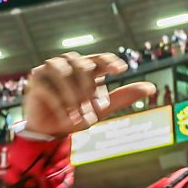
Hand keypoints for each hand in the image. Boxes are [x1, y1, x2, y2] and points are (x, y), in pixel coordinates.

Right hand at [23, 52, 156, 136]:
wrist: (52, 130)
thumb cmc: (77, 114)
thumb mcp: (102, 108)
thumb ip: (124, 96)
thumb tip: (152, 88)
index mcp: (86, 67)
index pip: (100, 58)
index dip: (110, 61)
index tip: (121, 71)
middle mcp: (68, 64)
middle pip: (82, 64)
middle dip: (87, 88)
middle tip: (92, 109)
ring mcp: (49, 70)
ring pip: (63, 72)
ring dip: (72, 94)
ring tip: (77, 114)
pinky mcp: (35, 81)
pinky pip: (47, 88)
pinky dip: (58, 104)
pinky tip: (66, 118)